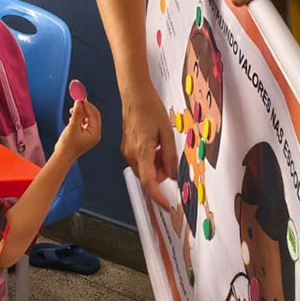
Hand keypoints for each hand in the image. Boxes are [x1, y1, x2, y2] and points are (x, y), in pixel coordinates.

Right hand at [54, 99, 101, 159]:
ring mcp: (90, 134)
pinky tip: (72, 118)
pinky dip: (79, 118)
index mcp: (95, 133)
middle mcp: (95, 133)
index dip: (87, 105)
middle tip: (77, 101)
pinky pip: (85, 122)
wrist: (63, 156)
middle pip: (93, 115)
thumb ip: (77, 114)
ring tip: (72, 111)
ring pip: (89, 118)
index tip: (80, 98)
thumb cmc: (68, 145)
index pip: (94, 114)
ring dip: (81, 112)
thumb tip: (79, 102)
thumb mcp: (72, 127)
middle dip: (85, 108)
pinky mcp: (85, 134)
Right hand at [120, 88, 176, 207]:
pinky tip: (154, 144)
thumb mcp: (167, 132)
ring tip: (162, 146)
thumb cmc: (149, 108)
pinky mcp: (126, 147)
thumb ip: (170, 156)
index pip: (149, 182)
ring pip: (144, 169)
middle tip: (169, 158)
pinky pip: (140, 161)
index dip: (158, 197)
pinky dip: (150, 159)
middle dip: (160, 174)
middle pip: (147, 177)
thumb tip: (173, 175)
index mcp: (142, 151)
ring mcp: (127, 151)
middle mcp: (131, 154)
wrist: (134, 95)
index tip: (167, 205)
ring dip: (156, 166)